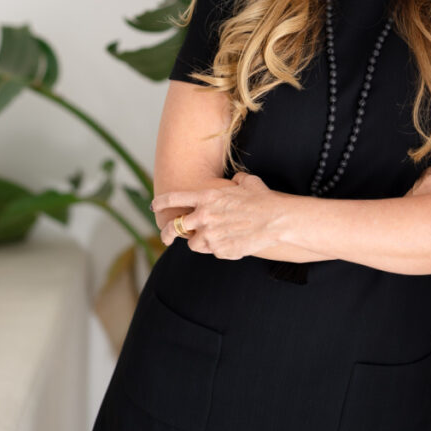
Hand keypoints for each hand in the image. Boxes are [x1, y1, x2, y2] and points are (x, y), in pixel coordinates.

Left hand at [151, 172, 283, 258]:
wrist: (276, 220)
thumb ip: (234, 181)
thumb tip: (235, 179)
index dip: (160, 203)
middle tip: (167, 236)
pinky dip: (218, 248)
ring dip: (198, 242)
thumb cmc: (262, 198)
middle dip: (168, 233)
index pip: (173, 199)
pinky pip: (213, 251)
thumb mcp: (246, 182)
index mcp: (206, 197)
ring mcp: (211, 236)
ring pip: (193, 244)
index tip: (155, 207)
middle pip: (175, 228)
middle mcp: (204, 217)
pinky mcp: (220, 251)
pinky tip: (230, 242)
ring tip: (210, 238)